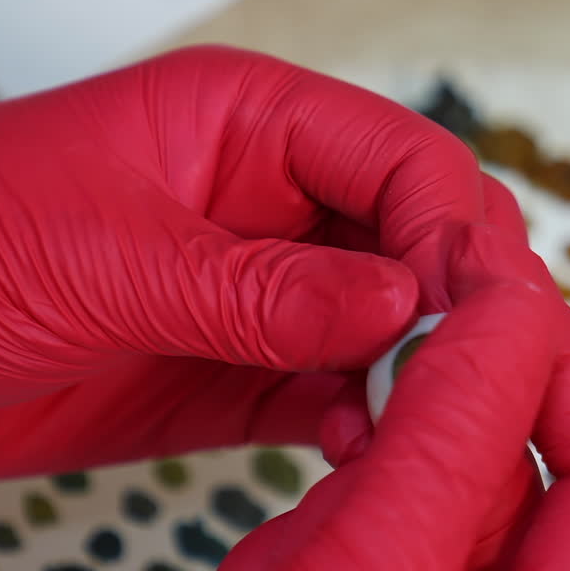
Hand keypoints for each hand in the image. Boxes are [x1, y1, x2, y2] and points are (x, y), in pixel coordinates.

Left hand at [0, 45, 484, 476]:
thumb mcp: (108, 255)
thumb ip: (259, 286)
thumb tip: (402, 301)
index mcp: (242, 122)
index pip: (397, 154)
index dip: (445, 226)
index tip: (459, 308)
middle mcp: (265, 201)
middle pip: (411, 235)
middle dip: (448, 299)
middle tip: (462, 373)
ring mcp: (253, 291)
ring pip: (382, 321)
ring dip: (410, 370)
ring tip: (408, 425)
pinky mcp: (229, 374)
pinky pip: (326, 391)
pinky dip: (357, 419)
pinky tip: (352, 448)